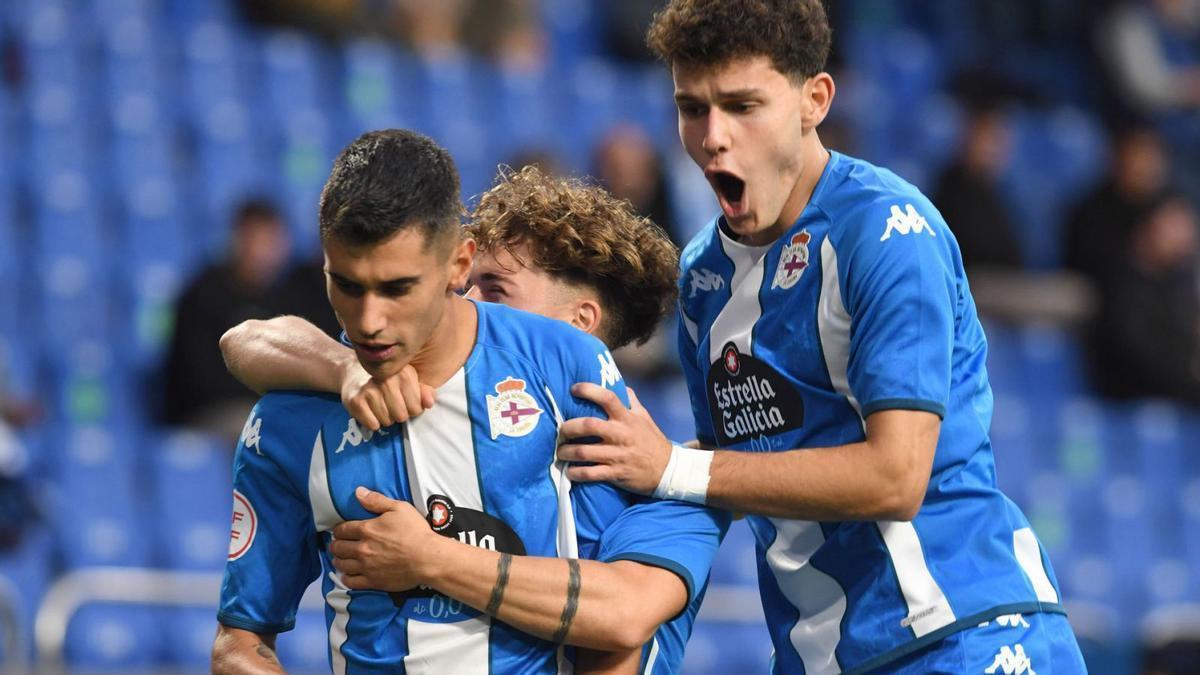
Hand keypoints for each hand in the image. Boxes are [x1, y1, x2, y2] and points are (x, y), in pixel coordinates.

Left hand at [330, 487, 441, 590]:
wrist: (428, 558)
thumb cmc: (416, 532)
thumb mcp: (399, 508)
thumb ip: (377, 500)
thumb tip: (358, 492)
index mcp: (366, 530)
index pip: (342, 529)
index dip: (339, 530)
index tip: (340, 531)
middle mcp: (362, 549)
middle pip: (339, 547)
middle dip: (336, 545)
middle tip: (338, 545)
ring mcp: (366, 567)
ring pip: (342, 564)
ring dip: (338, 560)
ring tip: (340, 559)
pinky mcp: (372, 581)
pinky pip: (351, 582)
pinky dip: (346, 578)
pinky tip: (347, 575)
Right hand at [340, 363, 435, 430]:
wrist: (354, 372)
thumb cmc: (388, 380)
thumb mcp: (409, 381)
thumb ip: (423, 392)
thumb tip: (429, 403)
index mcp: (404, 373)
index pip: (417, 408)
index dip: (411, 409)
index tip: (404, 402)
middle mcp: (387, 380)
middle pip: (402, 416)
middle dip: (398, 415)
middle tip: (391, 405)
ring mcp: (370, 389)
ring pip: (387, 421)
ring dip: (385, 418)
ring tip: (380, 405)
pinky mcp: (356, 400)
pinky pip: (373, 424)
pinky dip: (372, 422)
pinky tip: (370, 410)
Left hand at [556, 385, 671, 494]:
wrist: (667, 470)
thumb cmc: (652, 440)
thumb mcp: (644, 417)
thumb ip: (630, 400)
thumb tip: (619, 383)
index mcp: (627, 418)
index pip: (608, 398)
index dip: (589, 390)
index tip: (574, 388)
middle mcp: (620, 434)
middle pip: (588, 425)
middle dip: (568, 428)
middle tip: (561, 431)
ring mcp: (617, 455)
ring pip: (583, 452)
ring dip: (566, 452)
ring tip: (560, 452)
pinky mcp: (615, 473)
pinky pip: (589, 473)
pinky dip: (575, 473)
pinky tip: (569, 471)